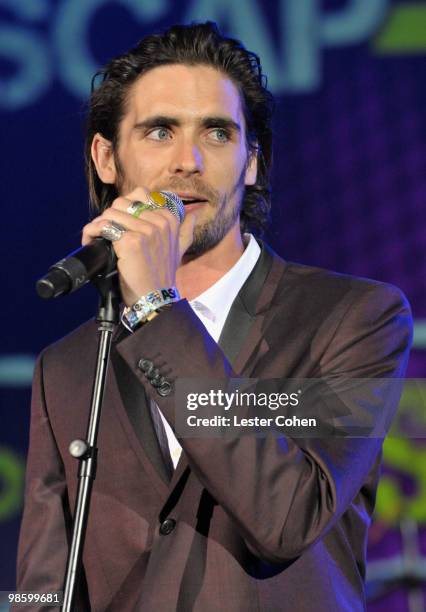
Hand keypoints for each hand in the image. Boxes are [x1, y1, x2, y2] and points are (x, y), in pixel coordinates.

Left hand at [81, 187, 194, 305]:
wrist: (154, 298)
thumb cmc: (161, 276)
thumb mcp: (179, 250)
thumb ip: (186, 230)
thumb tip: (194, 214)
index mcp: (169, 218)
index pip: (139, 195)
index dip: (124, 208)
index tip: (119, 223)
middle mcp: (159, 221)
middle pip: (121, 203)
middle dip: (109, 215)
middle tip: (104, 231)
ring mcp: (146, 231)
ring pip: (110, 214)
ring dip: (97, 225)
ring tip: (95, 237)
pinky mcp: (131, 242)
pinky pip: (103, 227)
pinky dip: (91, 233)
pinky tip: (90, 241)